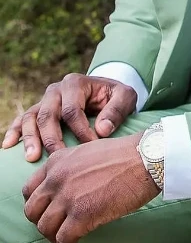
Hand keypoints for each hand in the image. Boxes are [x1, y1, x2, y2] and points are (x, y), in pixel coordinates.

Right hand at [2, 73, 136, 161]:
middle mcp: (57, 90)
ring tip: (32, 158)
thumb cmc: (115, 96)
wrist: (107, 92)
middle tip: (58, 159)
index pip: (73, 110)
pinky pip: (22, 119)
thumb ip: (117, 110)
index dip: (81, 131)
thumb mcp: (126, 97)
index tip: (91, 149)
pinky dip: (14, 131)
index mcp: (77, 83)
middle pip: (48, 114)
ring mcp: (45, 100)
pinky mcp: (39, 110)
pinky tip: (8, 146)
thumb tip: (102, 130)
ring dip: (30, 138)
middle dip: (52, 138)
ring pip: (31, 117)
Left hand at [22, 132, 159, 242]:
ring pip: (44, 228)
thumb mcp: (87, 152)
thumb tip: (67, 188)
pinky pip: (63, 240)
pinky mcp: (81, 214)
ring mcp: (68, 196)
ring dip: (54, 238)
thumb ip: (70, 167)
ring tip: (66, 241)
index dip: (37, 205)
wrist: (145, 158)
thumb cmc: (124, 155)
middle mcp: (57, 177)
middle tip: (56, 229)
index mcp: (57, 161)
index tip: (48, 213)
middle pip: (32, 211)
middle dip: (42, 223)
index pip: (30, 190)